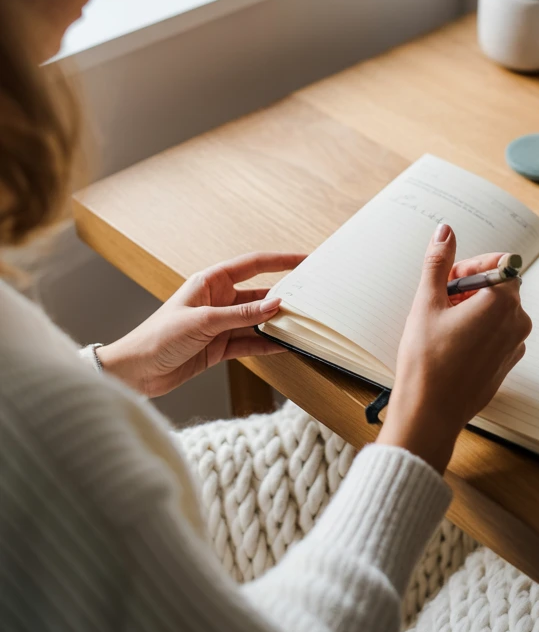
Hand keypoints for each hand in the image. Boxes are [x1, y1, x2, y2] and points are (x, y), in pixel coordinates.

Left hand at [97, 252, 304, 396]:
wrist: (135, 372)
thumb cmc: (158, 337)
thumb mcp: (203, 322)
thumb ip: (242, 315)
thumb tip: (275, 305)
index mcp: (210, 282)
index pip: (253, 264)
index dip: (280, 260)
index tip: (305, 259)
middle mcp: (218, 300)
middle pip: (259, 293)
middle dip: (283, 295)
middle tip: (311, 297)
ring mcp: (220, 324)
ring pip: (257, 320)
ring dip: (276, 323)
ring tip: (302, 323)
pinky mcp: (219, 347)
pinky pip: (249, 343)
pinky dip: (266, 344)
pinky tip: (284, 345)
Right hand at [377, 224, 530, 473]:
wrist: (430, 413)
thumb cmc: (427, 361)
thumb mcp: (427, 303)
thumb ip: (439, 263)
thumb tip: (445, 231)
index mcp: (502, 303)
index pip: (500, 263)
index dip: (472, 266)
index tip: (450, 278)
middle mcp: (516, 322)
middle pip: (499, 285)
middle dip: (470, 285)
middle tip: (440, 299)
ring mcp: (515, 345)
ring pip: (498, 310)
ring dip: (473, 307)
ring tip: (442, 323)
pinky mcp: (507, 362)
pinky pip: (497, 333)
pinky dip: (478, 329)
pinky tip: (451, 342)